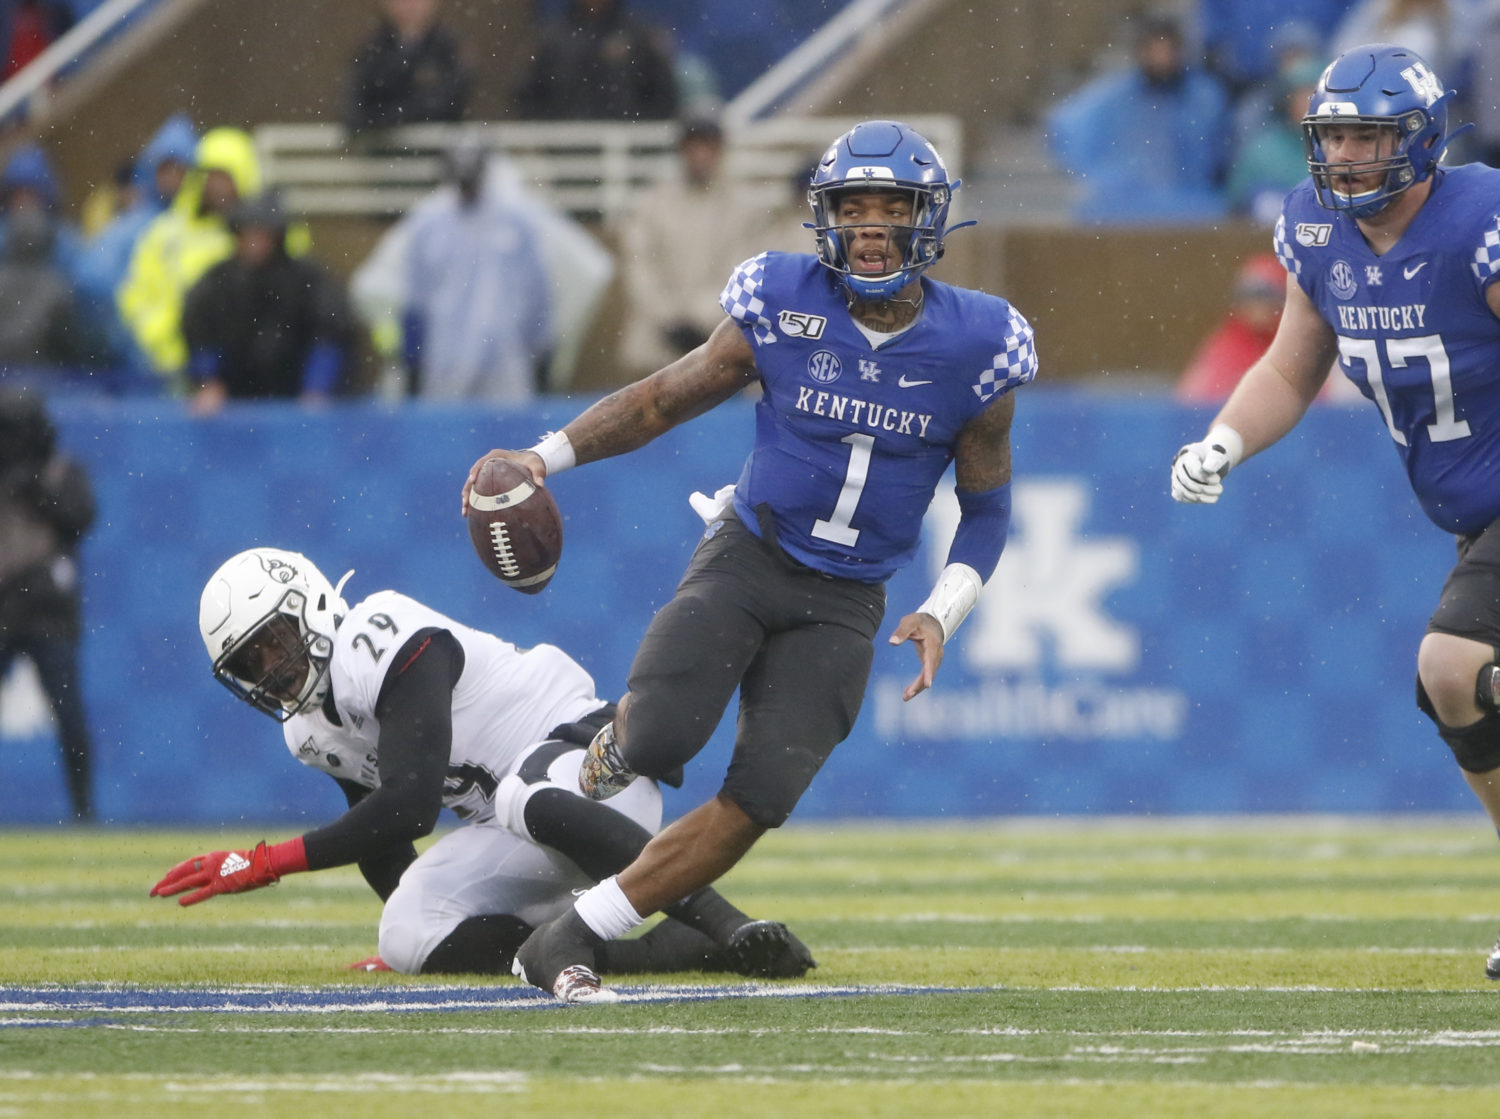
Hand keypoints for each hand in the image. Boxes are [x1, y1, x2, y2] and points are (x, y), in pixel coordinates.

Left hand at [150, 841, 279, 906]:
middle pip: (182, 872)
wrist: (265, 862)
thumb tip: (219, 874)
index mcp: (213, 857)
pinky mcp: (221, 885)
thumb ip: (222, 868)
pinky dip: (191, 897)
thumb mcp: (233, 862)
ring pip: (188, 881)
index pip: (189, 863)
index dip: (175, 871)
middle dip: (166, 881)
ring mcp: (215, 874)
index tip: (165, 877)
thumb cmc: (254, 862)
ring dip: (172, 888)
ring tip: (157, 894)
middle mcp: (210, 864)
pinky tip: (180, 902)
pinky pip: (203, 892)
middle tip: (152, 891)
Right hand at [460, 449, 543, 516]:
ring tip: (465, 512)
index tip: (472, 481)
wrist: (532, 463)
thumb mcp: (537, 466)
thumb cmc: (533, 463)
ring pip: (472, 486)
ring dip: (467, 498)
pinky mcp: (487, 481)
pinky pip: (478, 492)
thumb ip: (538, 473)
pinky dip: (475, 502)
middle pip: (473, 476)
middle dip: (467, 489)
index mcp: (495, 456)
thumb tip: (540, 484)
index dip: (475, 471)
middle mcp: (488, 463)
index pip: (481, 463)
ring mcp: (486, 473)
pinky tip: (471, 515)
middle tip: (465, 502)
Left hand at [887, 612, 944, 700]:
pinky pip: (926, 676)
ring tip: (905, 697)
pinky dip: (918, 685)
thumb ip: (901, 631)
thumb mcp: (909, 622)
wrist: (932, 621)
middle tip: (908, 694)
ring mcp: (935, 660)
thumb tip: (892, 642)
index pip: (931, 660)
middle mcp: (936, 654)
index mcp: (933, 644)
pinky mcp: (931, 663)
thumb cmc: (919, 621)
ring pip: (928, 676)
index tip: (927, 684)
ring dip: (918, 688)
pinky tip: (908, 692)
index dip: (929, 672)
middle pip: (930, 672)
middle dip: (920, 684)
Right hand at [1171, 436, 1235, 503]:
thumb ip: (1215, 459)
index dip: (1206, 479)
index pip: (1194, 472)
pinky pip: (1182, 498)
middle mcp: (1178, 467)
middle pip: (1187, 483)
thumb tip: (1208, 470)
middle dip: (1205, 489)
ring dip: (1202, 498)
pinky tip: (1210, 499)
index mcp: (1187, 456)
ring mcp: (1176, 478)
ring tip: (1216, 497)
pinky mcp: (1177, 488)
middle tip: (1220, 489)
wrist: (1212, 460)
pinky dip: (1197, 501)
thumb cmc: (1216, 455)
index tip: (1218, 479)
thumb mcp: (1219, 453)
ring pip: (1183, 492)